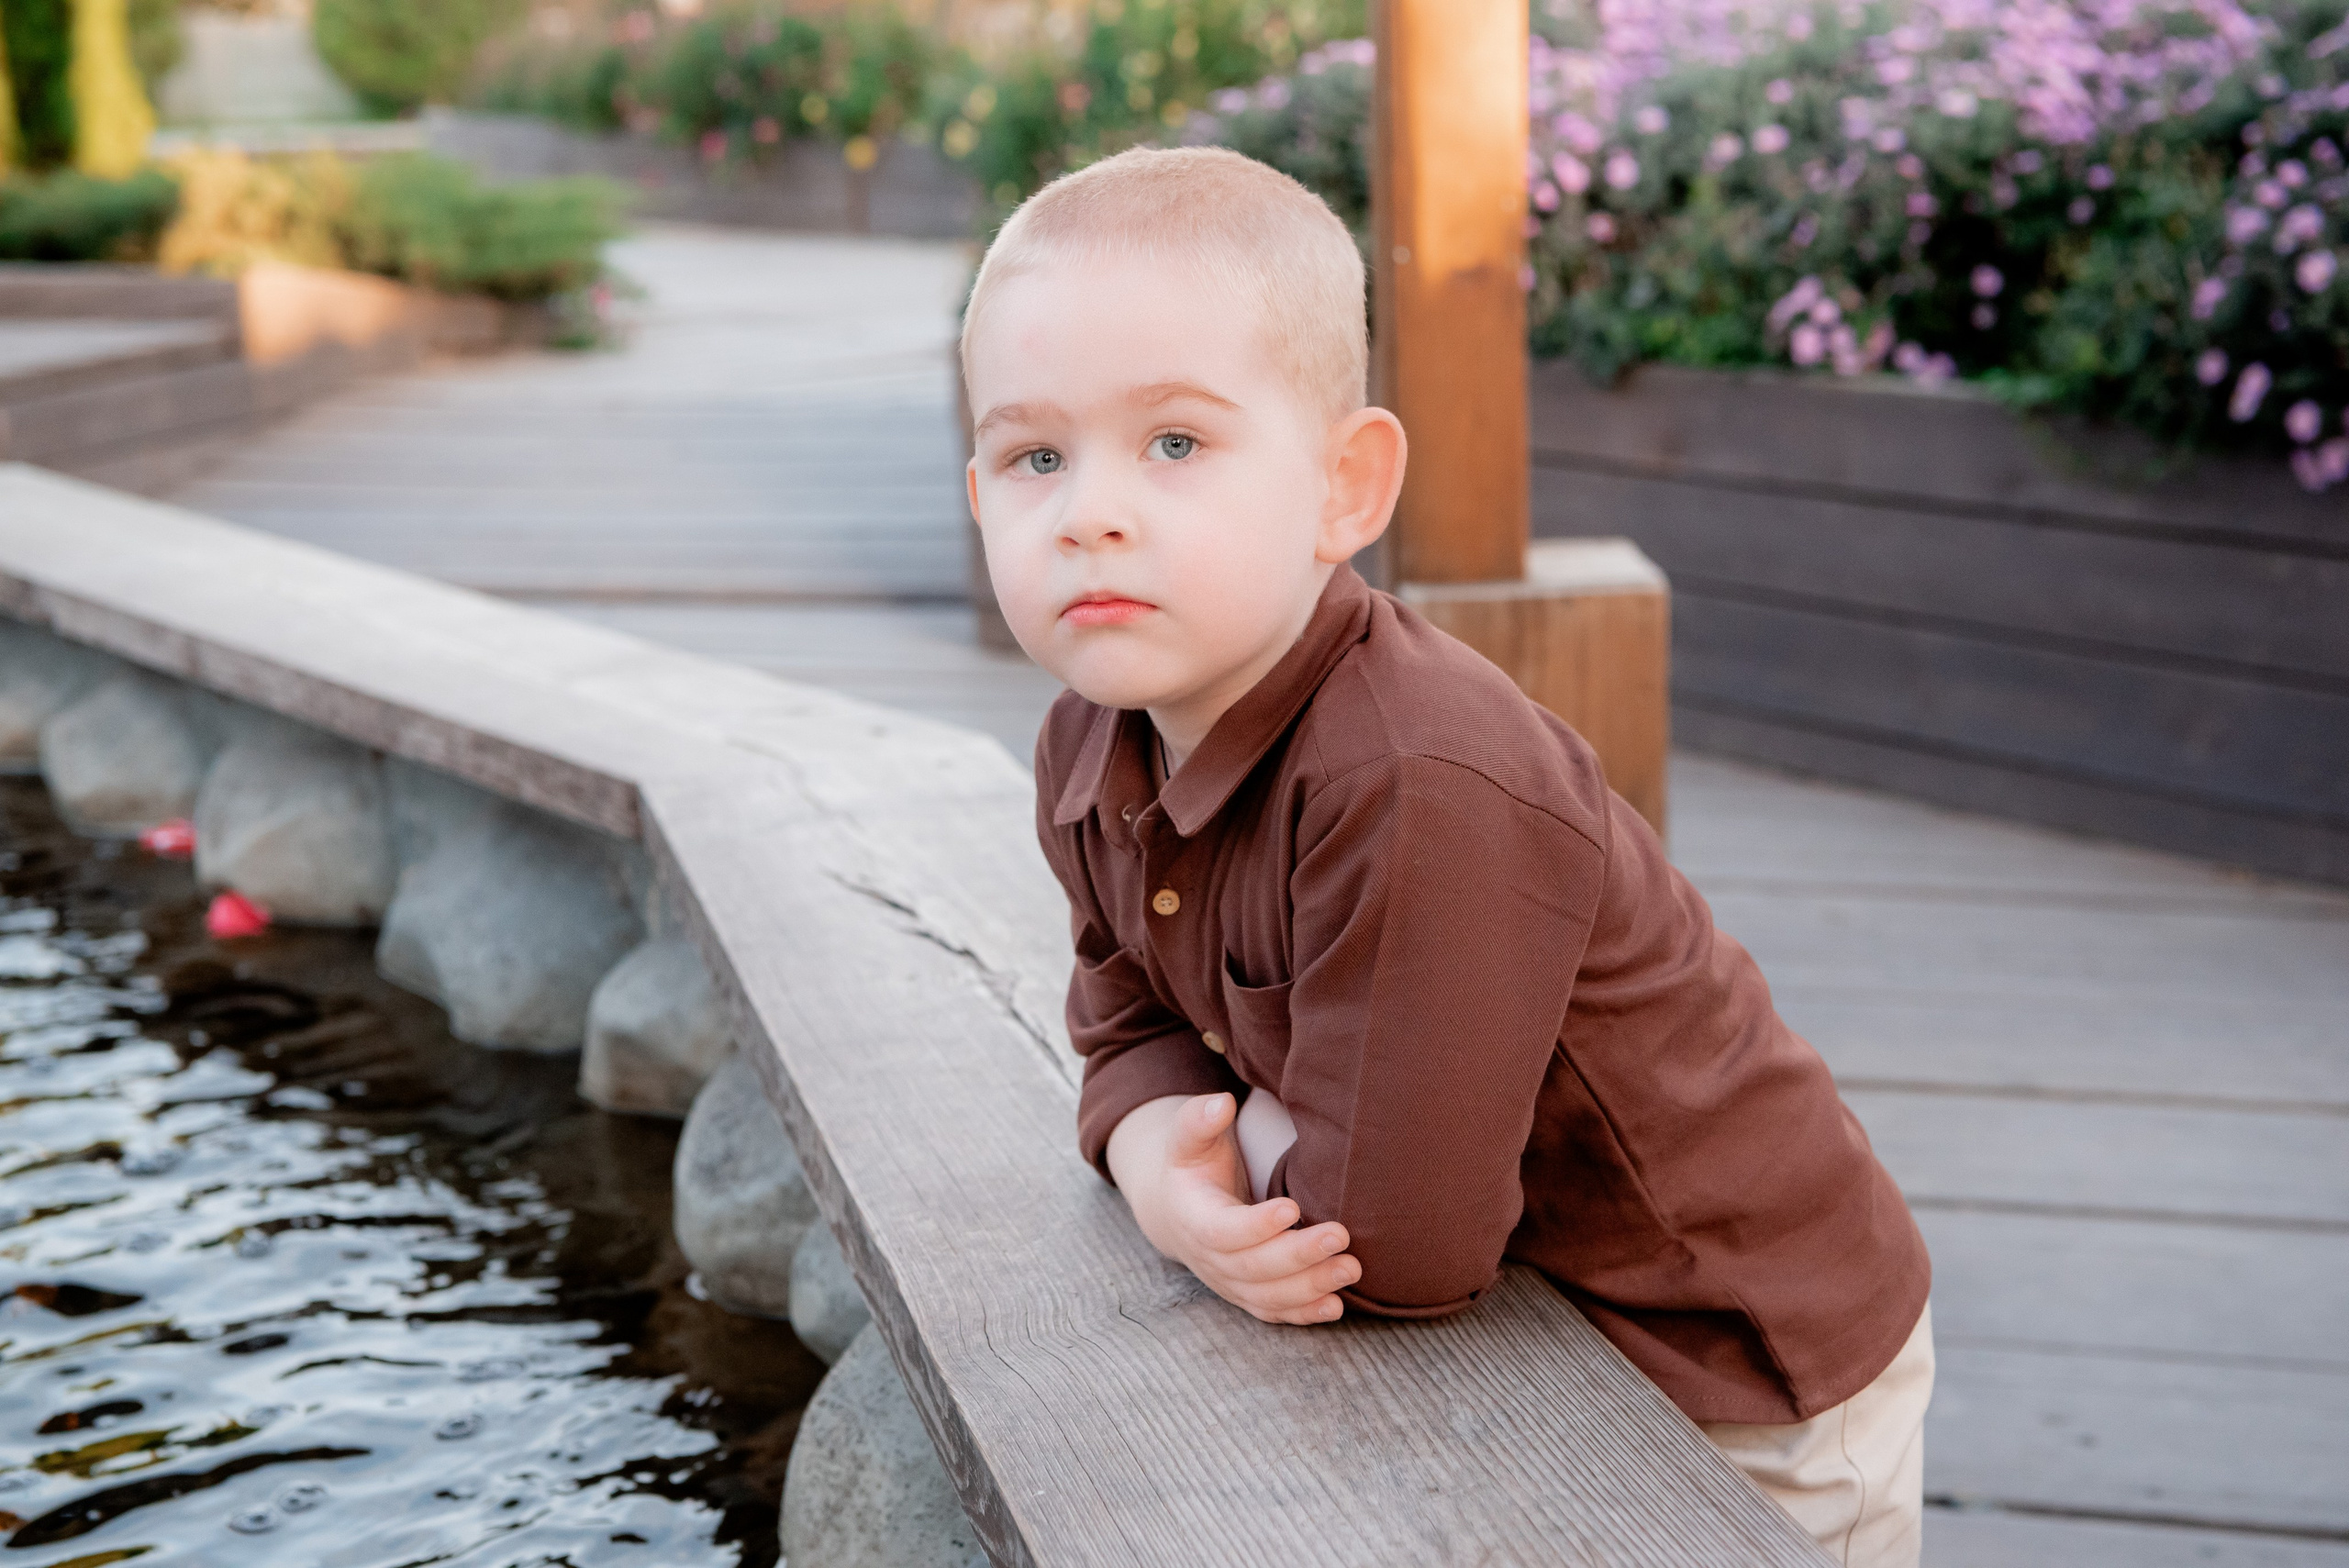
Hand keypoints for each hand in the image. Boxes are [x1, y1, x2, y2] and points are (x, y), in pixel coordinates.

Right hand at [1104, 1092, 1357, 1324]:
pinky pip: (1275, 1312)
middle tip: (1341, 1236)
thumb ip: (1200, 1119)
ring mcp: (1229, 1282)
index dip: (1256, 1226)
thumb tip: (1221, 1102)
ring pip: (1268, 1296)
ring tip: (1351, 1268)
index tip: (1293, 1207)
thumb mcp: (1187, 1138)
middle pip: (1253, 1269)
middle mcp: (1209, 1259)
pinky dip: (1305, 1314)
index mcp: (1193, 1218)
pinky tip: (1336, 1306)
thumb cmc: (1193, 1165)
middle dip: (1298, 1256)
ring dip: (1310, 1287)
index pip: (1223, 1232)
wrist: (1177, 1209)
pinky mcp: (1248, 1294)